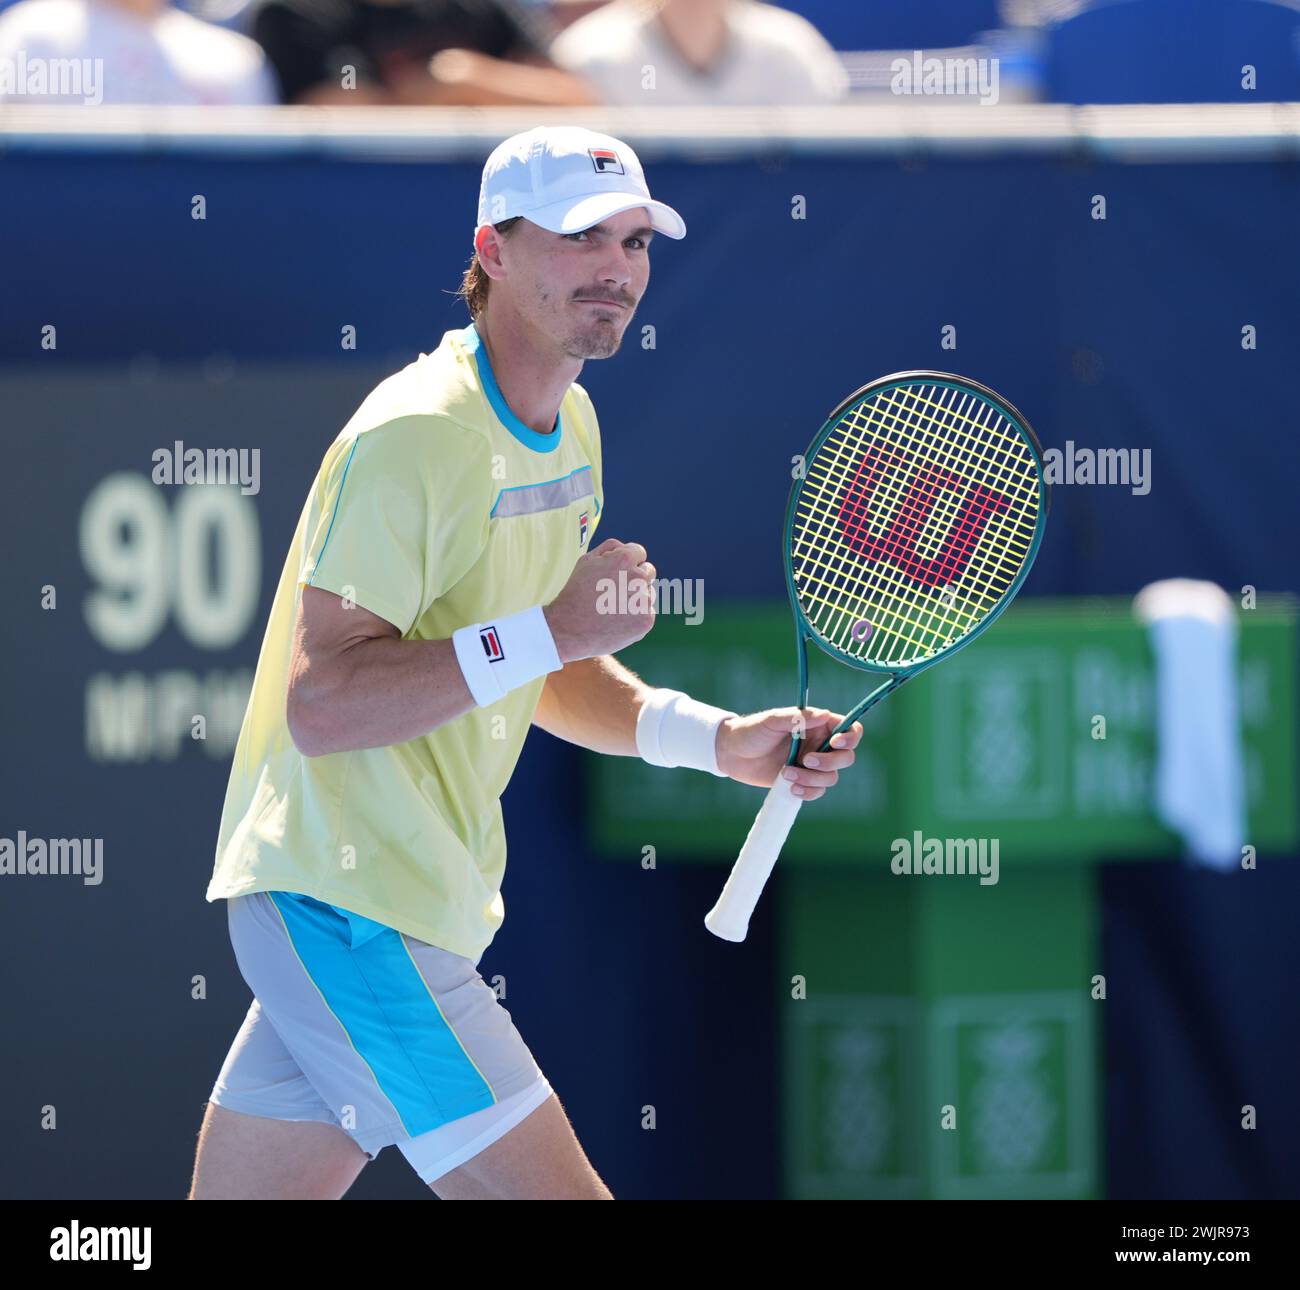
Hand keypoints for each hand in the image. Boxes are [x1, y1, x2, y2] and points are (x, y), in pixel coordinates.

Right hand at [544, 538, 656, 662]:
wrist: (570, 628)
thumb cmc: (577, 592)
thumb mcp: (587, 560)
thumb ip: (611, 548)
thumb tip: (627, 547)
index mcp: (625, 559)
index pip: (640, 553)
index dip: (628, 563)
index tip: (617, 574)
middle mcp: (638, 577)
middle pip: (648, 572)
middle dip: (635, 579)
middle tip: (614, 592)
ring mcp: (644, 600)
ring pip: (649, 593)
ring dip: (637, 598)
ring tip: (613, 608)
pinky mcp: (646, 620)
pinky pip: (647, 613)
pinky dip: (636, 617)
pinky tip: (617, 621)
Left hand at [715, 706, 862, 799]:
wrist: (732, 754)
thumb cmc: (751, 731)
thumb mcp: (772, 720)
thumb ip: (798, 718)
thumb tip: (825, 714)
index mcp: (817, 725)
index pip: (849, 729)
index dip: (850, 737)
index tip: (835, 743)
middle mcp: (819, 744)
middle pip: (846, 757)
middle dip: (830, 762)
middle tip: (806, 760)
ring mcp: (811, 765)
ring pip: (831, 778)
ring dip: (812, 779)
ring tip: (786, 774)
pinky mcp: (802, 781)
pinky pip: (817, 792)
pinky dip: (808, 792)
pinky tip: (791, 789)